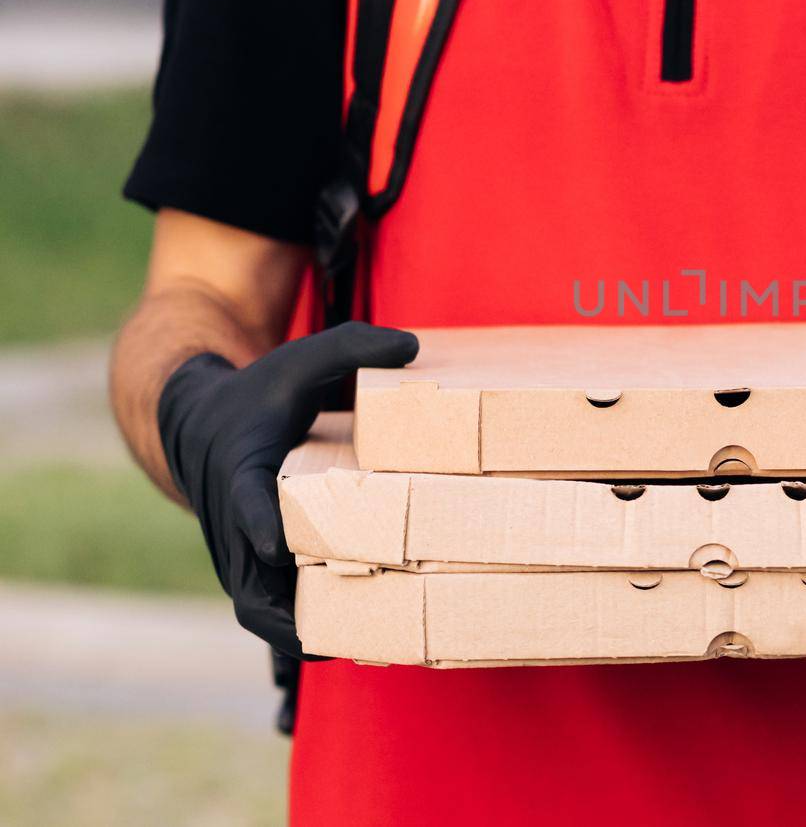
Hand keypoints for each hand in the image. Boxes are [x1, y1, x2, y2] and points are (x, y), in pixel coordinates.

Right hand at [158, 321, 418, 655]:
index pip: (245, 499)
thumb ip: (352, 346)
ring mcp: (239, 550)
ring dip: (300, 634)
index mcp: (242, 466)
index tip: (276, 545)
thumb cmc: (260, 393)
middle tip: (331, 635)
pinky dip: (306, 629)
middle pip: (247, 582)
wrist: (199, 424)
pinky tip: (360, 642)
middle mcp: (233, 519)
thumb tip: (414, 347)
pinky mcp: (253, 567)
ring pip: (259, 608)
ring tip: (362, 650)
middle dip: (284, 614)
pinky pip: (273, 609)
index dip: (258, 523)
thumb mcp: (301, 359)